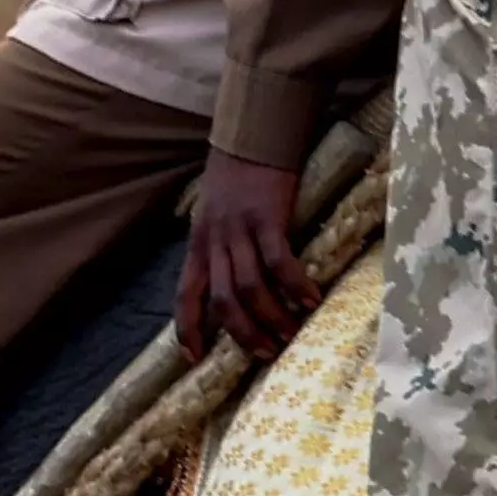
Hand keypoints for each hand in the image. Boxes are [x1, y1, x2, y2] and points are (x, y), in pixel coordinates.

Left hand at [175, 151, 312, 359]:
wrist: (252, 137)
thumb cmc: (235, 178)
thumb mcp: (212, 216)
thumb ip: (217, 248)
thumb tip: (229, 285)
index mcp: (198, 243)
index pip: (186, 294)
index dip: (187, 328)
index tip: (193, 358)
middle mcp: (215, 241)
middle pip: (223, 299)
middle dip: (242, 331)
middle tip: (264, 352)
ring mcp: (240, 230)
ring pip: (250, 286)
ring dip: (271, 316)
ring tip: (289, 334)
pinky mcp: (268, 218)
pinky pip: (279, 261)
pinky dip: (294, 285)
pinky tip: (310, 300)